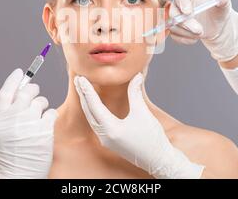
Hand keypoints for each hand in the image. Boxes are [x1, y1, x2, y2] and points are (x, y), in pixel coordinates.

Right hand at [0, 68, 57, 178]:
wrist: (19, 174)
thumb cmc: (7, 156)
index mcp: (0, 118)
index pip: (6, 91)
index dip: (13, 79)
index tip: (19, 72)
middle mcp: (14, 117)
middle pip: (26, 91)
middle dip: (32, 89)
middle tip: (34, 92)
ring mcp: (30, 122)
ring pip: (40, 101)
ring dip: (41, 105)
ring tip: (37, 116)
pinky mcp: (44, 129)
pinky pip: (50, 113)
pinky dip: (48, 116)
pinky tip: (44, 125)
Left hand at [73, 72, 203, 178]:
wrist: (159, 160)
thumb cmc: (152, 139)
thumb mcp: (143, 113)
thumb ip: (135, 93)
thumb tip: (136, 76)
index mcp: (111, 129)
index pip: (94, 105)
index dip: (87, 90)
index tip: (81, 78)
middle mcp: (105, 136)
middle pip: (89, 112)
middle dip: (83, 95)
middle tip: (78, 80)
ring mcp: (106, 141)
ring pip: (91, 119)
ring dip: (87, 103)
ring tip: (84, 90)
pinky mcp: (110, 142)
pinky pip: (96, 124)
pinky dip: (93, 112)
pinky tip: (94, 106)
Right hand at [169, 0, 237, 61]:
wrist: (215, 23)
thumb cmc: (217, 9)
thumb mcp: (223, 3)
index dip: (183, 4)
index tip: (188, 13)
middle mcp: (177, 4)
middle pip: (174, 13)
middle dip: (186, 24)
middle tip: (199, 30)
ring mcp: (174, 17)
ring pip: (174, 27)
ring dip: (188, 33)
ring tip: (201, 32)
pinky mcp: (175, 28)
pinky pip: (175, 36)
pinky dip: (186, 39)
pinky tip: (195, 38)